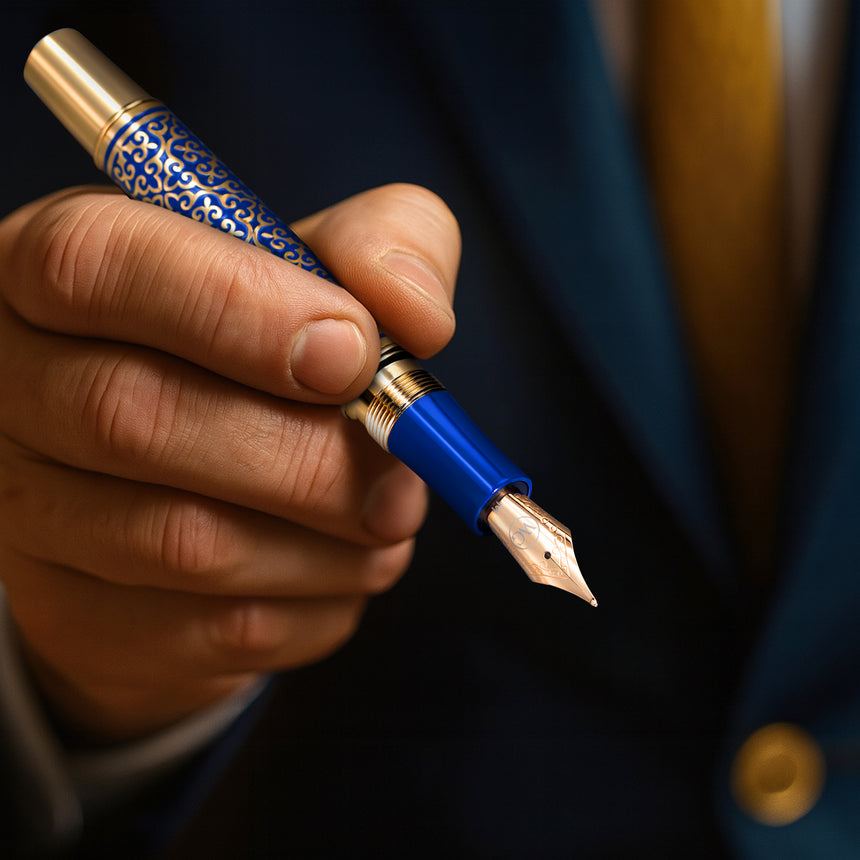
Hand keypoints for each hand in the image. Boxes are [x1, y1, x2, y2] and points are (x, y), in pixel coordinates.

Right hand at [0, 183, 459, 740]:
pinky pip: (209, 629)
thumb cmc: (267, 349)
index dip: (237, 309)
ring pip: (180, 542)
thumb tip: (415, 312)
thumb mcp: (328, 267)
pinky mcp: (74, 615)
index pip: (98, 266)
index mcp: (58, 272)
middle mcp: (16, 386)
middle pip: (133, 418)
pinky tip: (340, 568)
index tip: (354, 351)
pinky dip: (311, 605)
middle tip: (401, 472)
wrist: (197, 476)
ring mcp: (30, 513)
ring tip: (387, 521)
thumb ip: (383, 247)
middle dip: (305, 456)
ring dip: (324, 542)